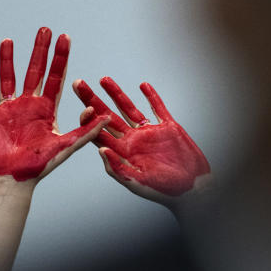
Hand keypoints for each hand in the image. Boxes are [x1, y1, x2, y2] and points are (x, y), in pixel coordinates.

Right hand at [0, 27, 107, 182]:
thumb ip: (85, 131)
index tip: (65, 38)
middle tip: (45, 29)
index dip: (60, 58)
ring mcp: (8, 108)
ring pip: (8, 77)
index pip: (55, 77)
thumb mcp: (66, 146)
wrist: (13, 182)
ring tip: (10, 40)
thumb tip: (106, 116)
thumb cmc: (40, 167)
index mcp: (47, 109)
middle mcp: (28, 104)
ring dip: (8, 59)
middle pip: (35, 71)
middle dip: (40, 50)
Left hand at [72, 77, 210, 204]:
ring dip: (116, 94)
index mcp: (123, 153)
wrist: (192, 188)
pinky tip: (143, 85)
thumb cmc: (164, 191)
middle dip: (93, 100)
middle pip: (108, 116)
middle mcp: (133, 140)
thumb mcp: (138, 183)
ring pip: (129, 108)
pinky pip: (157, 108)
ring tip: (103, 79)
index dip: (88, 119)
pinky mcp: (167, 127)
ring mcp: (149, 132)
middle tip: (78, 83)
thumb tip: (100, 151)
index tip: (81, 107)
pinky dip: (151, 97)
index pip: (100, 133)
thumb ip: (119, 168)